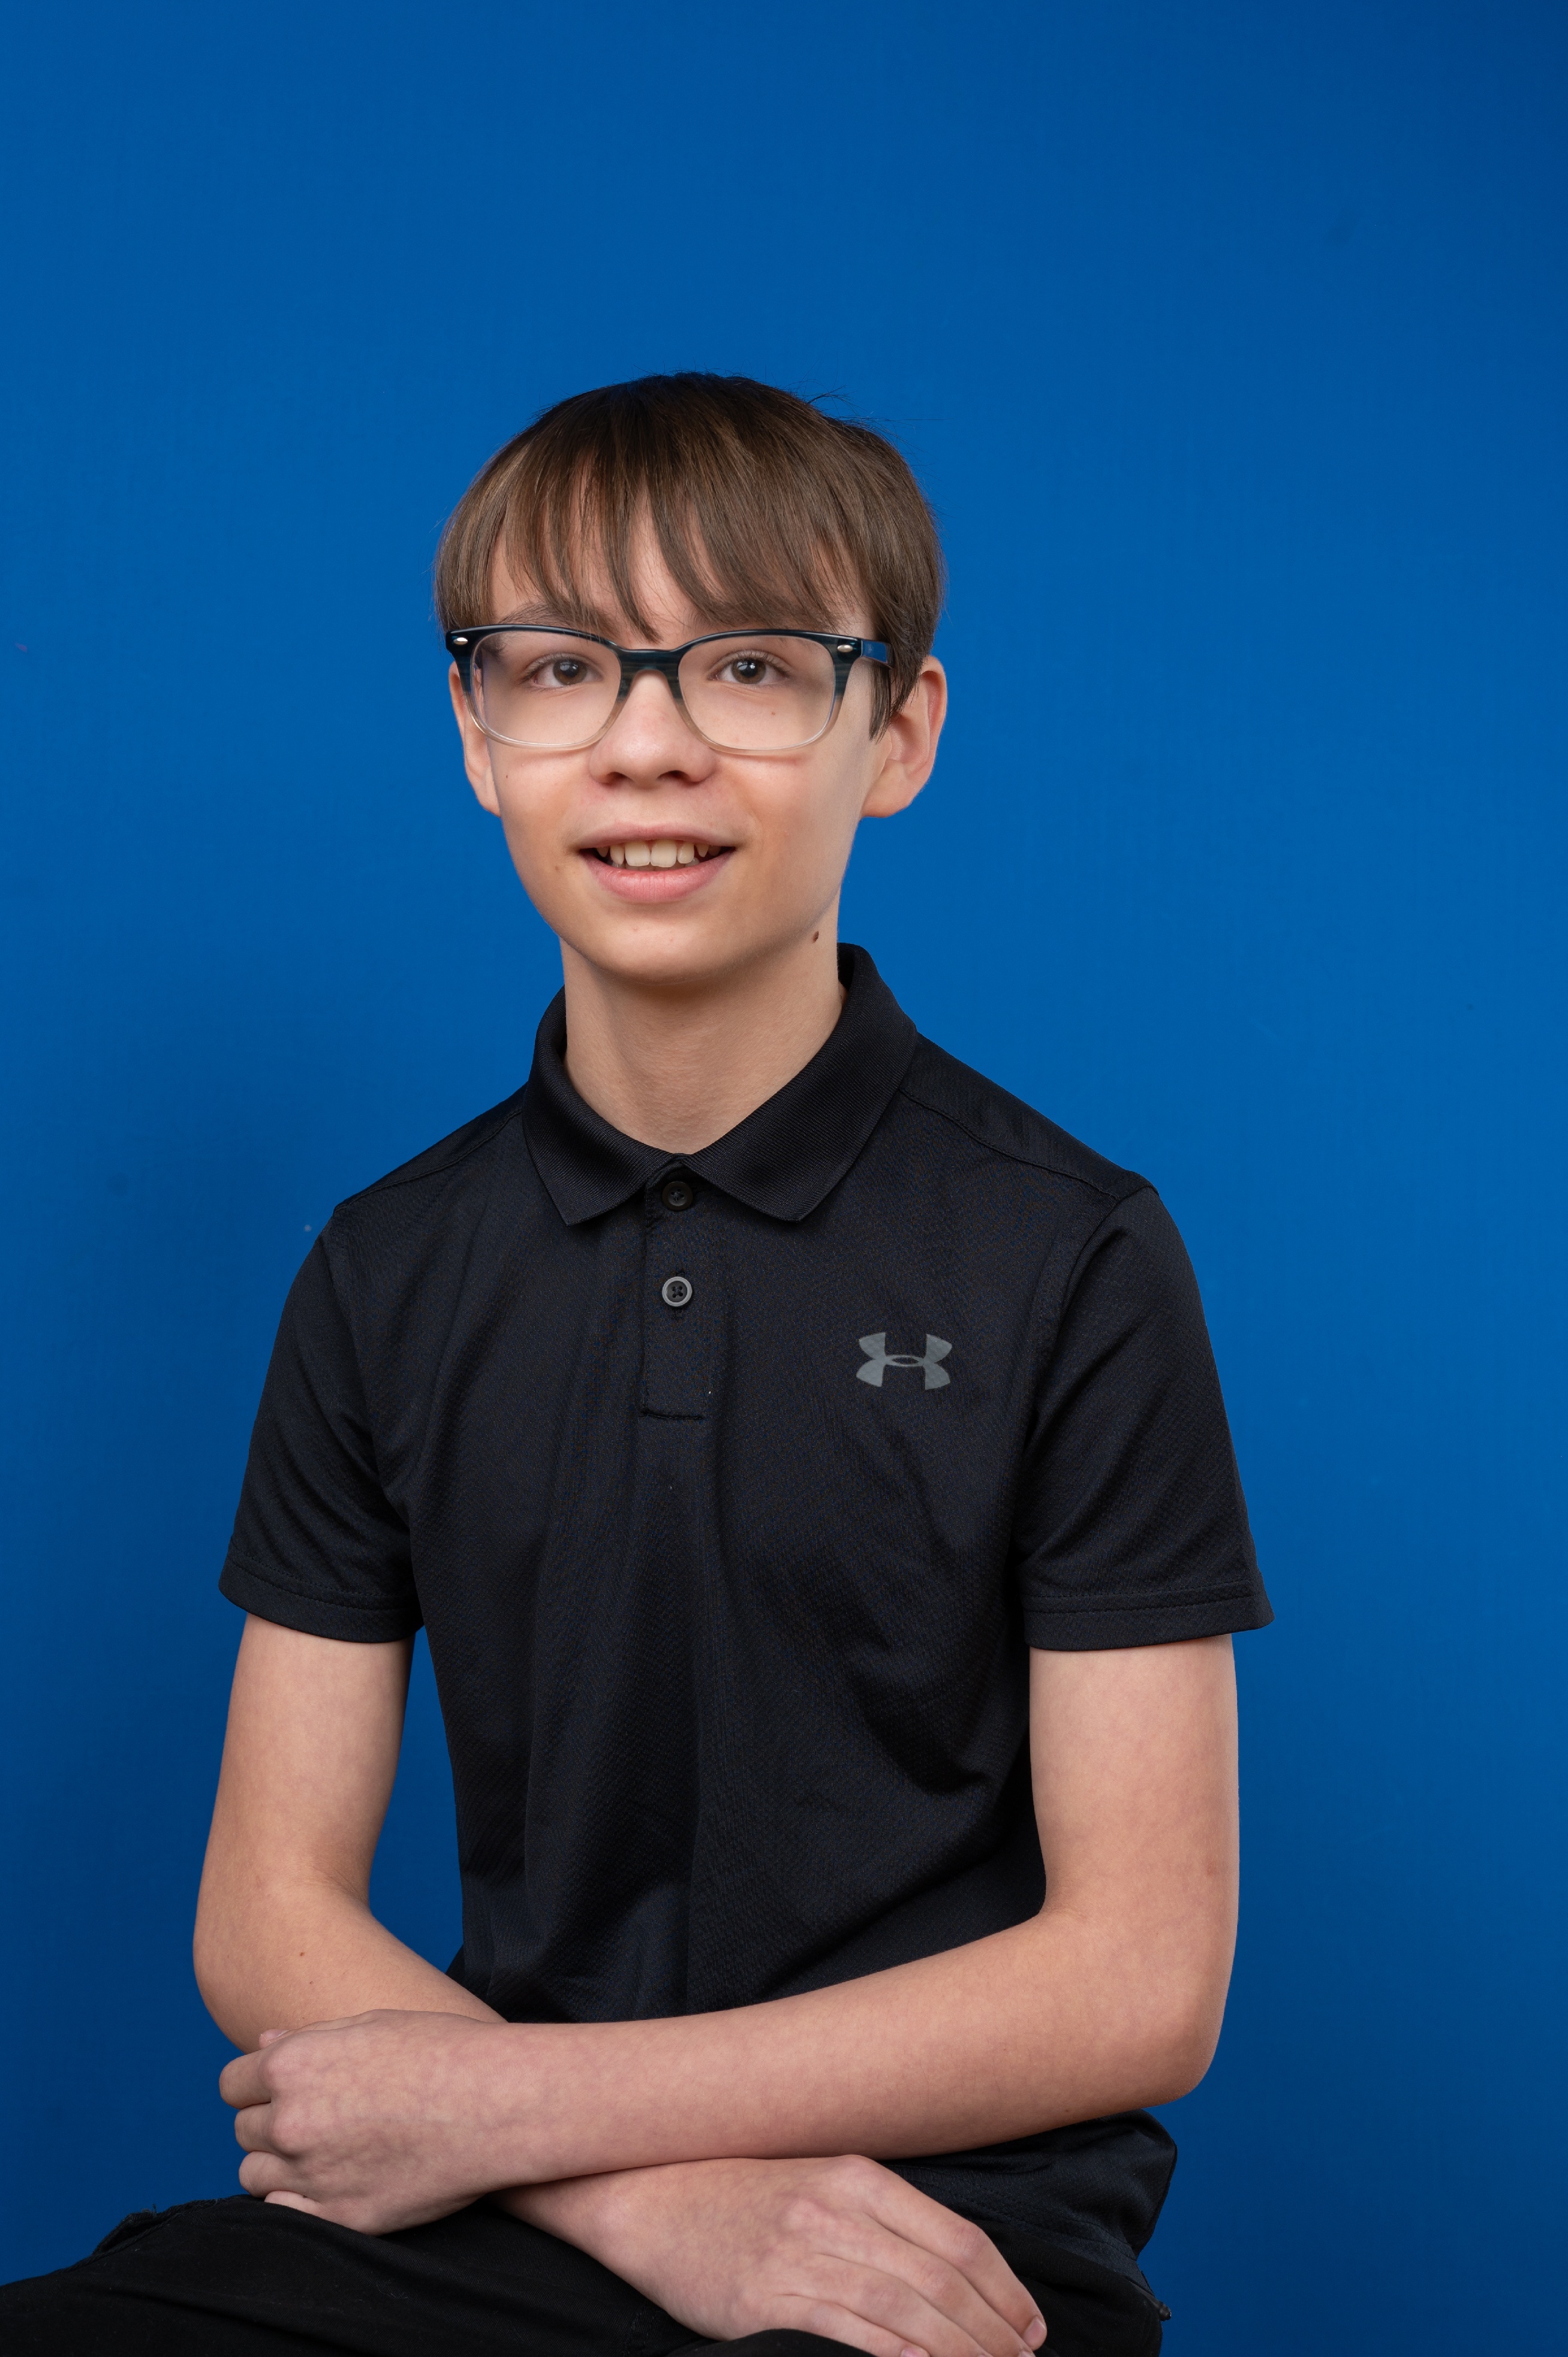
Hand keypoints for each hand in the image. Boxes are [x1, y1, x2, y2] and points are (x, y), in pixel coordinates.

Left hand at [220, 2009, 518, 2231]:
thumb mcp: (370, 2024)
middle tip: (316, 2116)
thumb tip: (261, 2045)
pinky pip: (282, 2212)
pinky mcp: (336, 2216)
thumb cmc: (440, 2051)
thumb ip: (307, 2039)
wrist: (495, 2102)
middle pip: (244, 2130)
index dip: (255, 2084)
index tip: (279, 2088)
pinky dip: (293, 2200)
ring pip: (254, 2175)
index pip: (232, 2083)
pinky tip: (326, 2181)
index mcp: (292, 2066)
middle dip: (270, 2121)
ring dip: (277, 2163)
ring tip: (322, 2150)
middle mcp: (290, 2121)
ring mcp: (310, 2173)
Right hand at [505, 2155, 1047, 2356]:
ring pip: (907, 2310)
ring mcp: (798, 2255)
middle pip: (942, 2280)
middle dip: (995, 2334)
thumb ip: (882, 2219)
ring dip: (961, 2354)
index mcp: (857, 2175)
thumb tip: (954, 2278)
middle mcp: (836, 2210)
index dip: (1006, 2291)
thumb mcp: (818, 2182)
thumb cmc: (738, 2191)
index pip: (959, 2239)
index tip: (1031, 2329)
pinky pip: (852, 2336)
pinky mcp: (763, 2303)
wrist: (645, 2194)